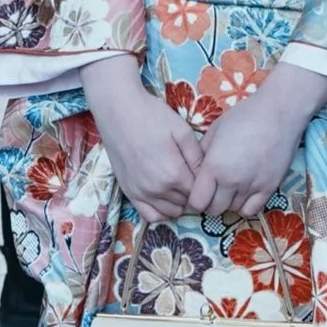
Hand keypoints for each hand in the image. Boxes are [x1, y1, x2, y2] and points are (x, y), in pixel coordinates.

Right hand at [83, 54, 202, 222]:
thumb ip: (198, 157)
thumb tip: (209, 175)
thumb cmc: (152, 116)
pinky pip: (150, 215)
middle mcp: (157, 190)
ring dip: (178, 201)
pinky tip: (164, 195)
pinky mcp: (129, 192)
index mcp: (174, 174)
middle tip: (190, 174)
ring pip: (171, 212)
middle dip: (192, 192)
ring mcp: (141, 193)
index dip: (205, 184)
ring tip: (178, 182)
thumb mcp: (182, 131)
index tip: (204, 172)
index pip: (200, 193)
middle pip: (186, 203)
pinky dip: (161, 210)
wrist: (118, 111)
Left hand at [186, 60, 326, 218]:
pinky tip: (245, 192)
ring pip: (232, 210)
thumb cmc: (244, 116)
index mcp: (214, 166)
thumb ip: (202, 155)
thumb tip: (196, 171)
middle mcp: (231, 181)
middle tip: (214, 190)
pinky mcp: (269, 188)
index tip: (199, 192)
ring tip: (231, 187)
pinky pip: (252, 210)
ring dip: (228, 202)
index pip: (197, 201)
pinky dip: (245, 205)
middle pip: (213, 209)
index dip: (195, 199)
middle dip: (210, 202)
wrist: (279, 113)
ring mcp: (251, 186)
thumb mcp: (214, 131)